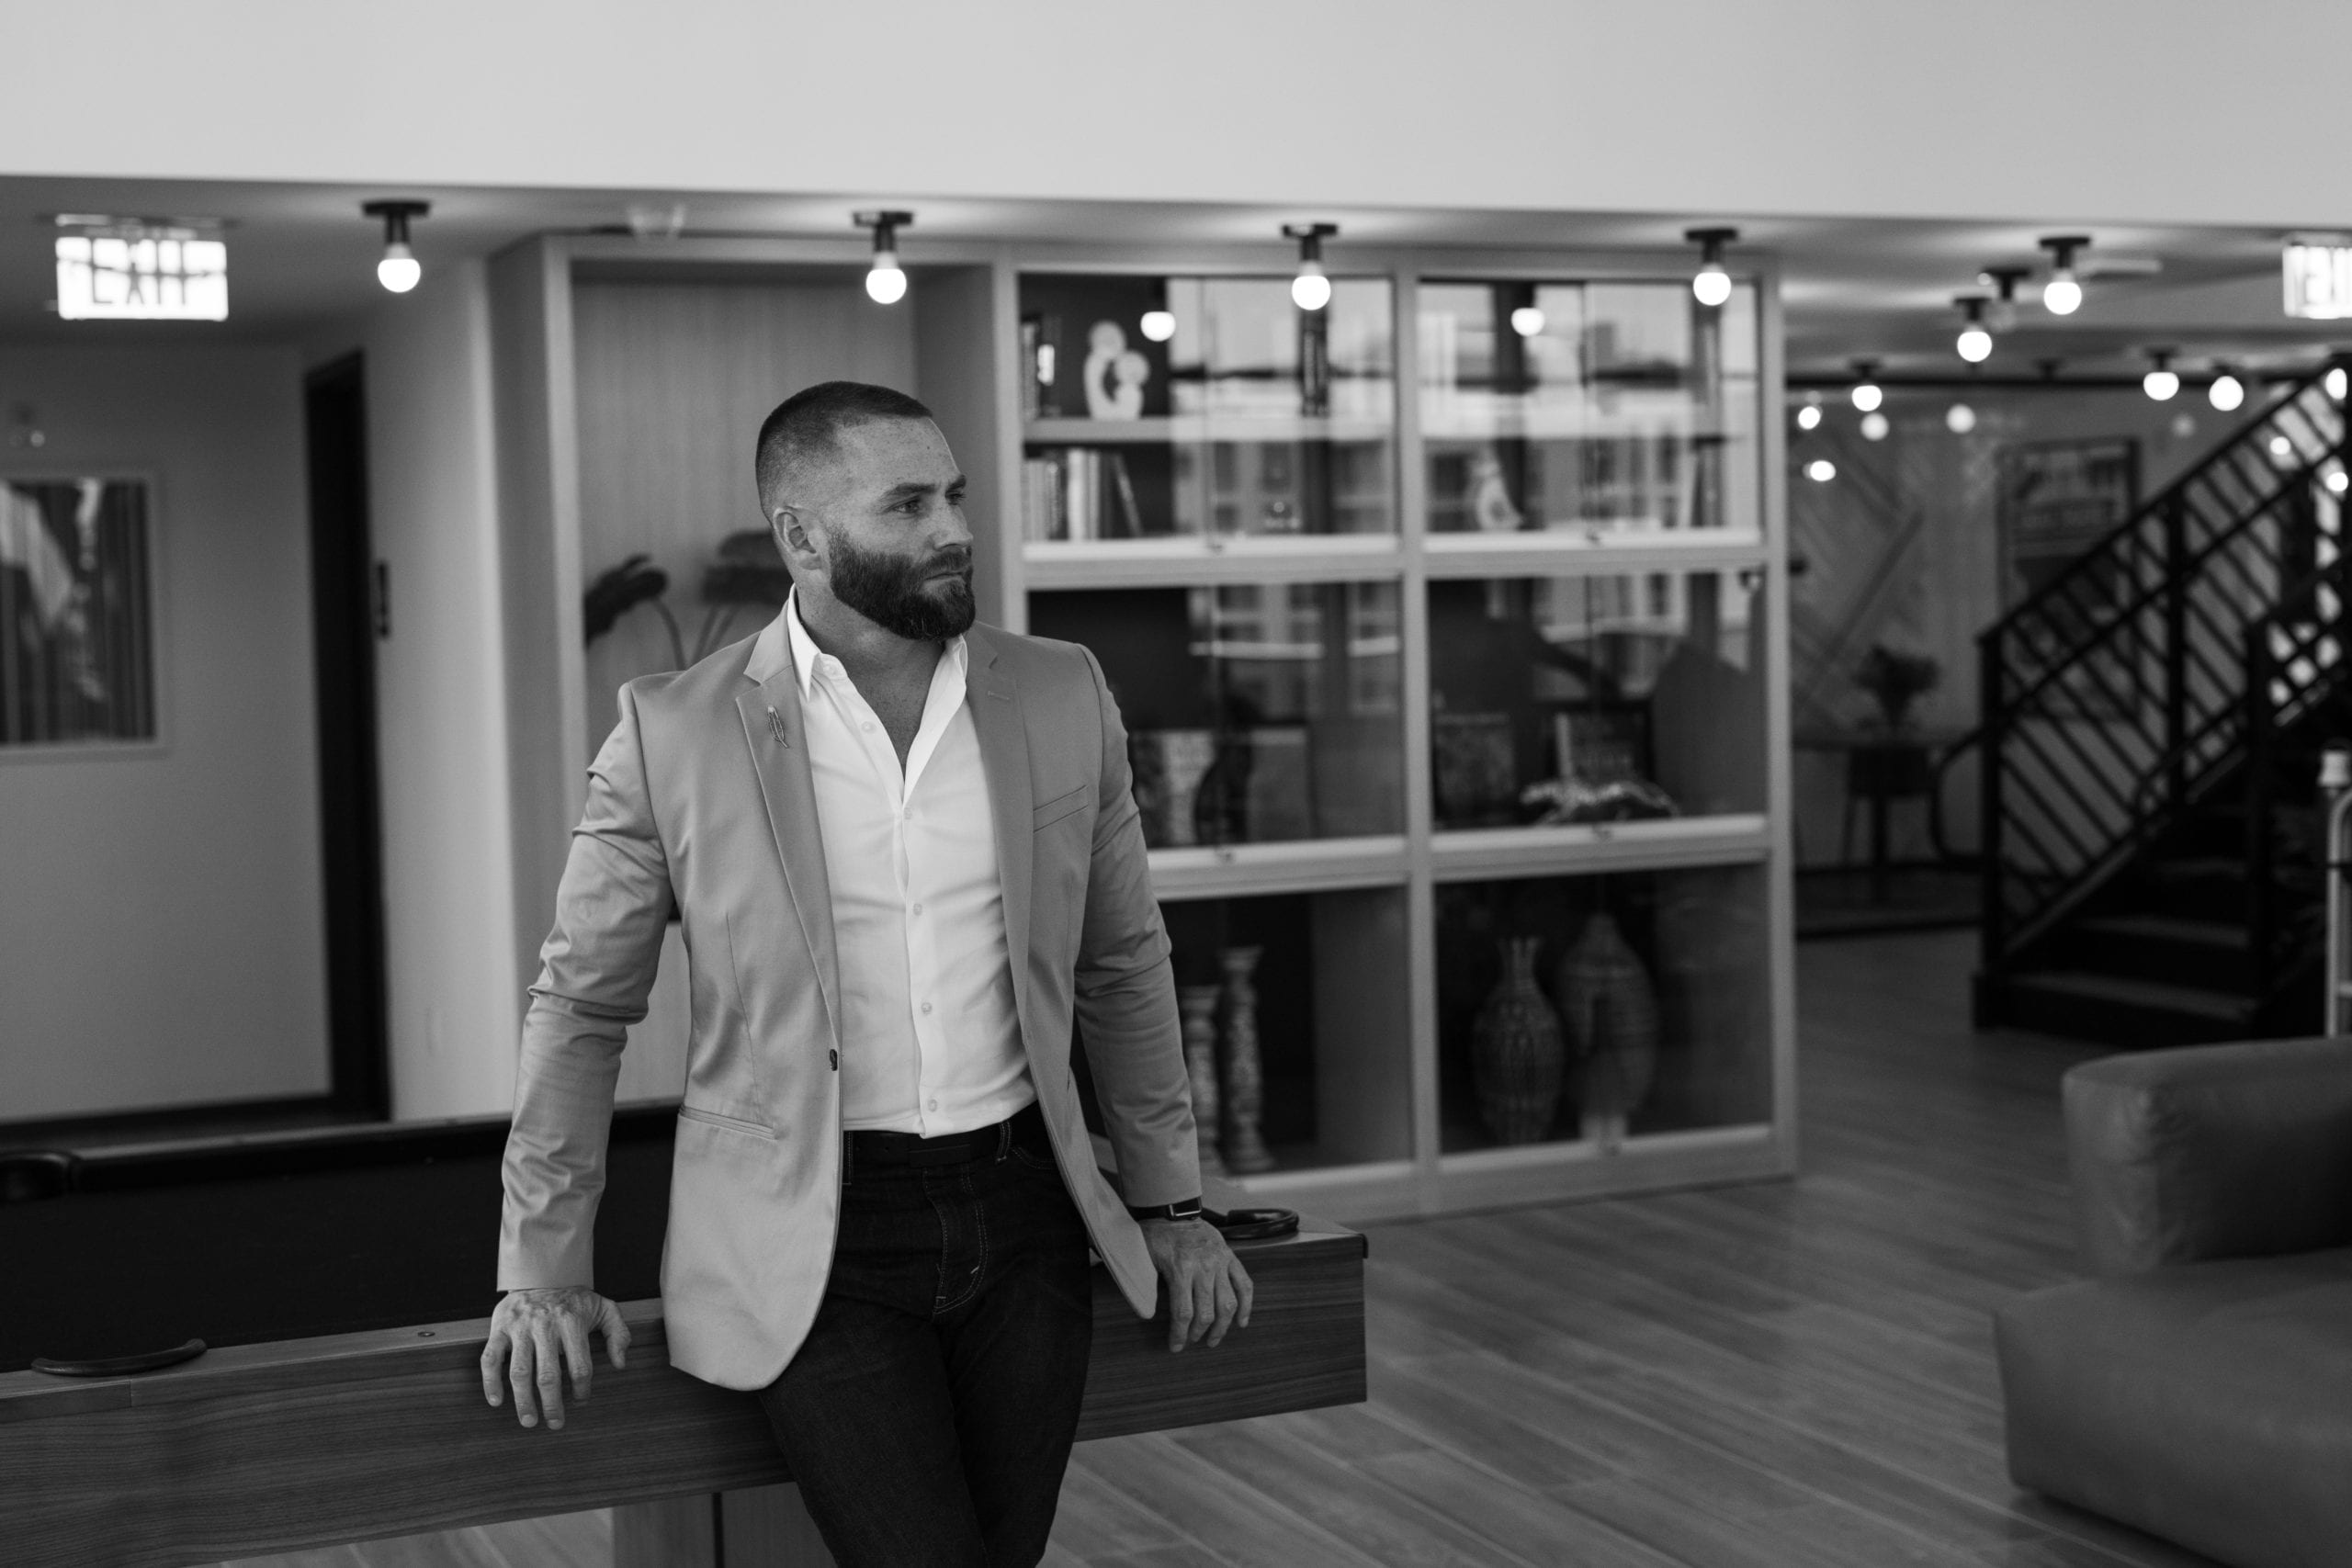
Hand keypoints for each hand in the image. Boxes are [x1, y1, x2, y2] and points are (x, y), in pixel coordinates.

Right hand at [480, 1286, 630, 1430]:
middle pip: (549, 1374)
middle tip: (555, 1424)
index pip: (580, 1365)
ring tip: (529, 1421)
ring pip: (519, 1371)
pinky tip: (496, 1401)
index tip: (581, 1402)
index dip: (582, 1389)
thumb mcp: (603, 1308)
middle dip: (552, 1404)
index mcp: (572, 1322)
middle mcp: (545, 1325)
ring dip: (523, 1400)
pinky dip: (491, 1381)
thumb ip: (618, 1333)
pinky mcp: (499, 1327)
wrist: (541, 1274)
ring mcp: (519, 1327)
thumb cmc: (574, 1300)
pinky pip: (490, 1358)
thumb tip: (620, 1364)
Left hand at [1140, 1218, 1252, 1351]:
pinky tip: (1242, 1323)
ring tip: (1214, 1340)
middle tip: (1193, 1342)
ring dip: (1222, 1326)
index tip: (1175, 1347)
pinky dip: (1247, 1305)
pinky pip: (1245, 1284)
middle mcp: (1204, 1266)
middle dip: (1199, 1333)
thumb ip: (1148, 1285)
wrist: (1175, 1211)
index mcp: (1181, 1268)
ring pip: (1228, 1303)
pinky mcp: (1231, 1257)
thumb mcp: (1145, 1259)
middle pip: (1206, 1312)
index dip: (1179, 1334)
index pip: (1183, 1312)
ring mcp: (1220, 1261)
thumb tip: (1148, 1316)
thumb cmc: (1156, 1237)